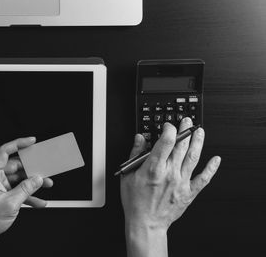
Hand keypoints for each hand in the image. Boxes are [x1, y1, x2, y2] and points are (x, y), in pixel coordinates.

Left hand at [0, 137, 52, 256]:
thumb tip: (37, 179)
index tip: (31, 141)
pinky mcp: (1, 194)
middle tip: (44, 168)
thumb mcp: (10, 203)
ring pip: (18, 178)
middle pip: (15, 165)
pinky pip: (17, 190)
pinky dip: (28, 194)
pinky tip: (39, 201)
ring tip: (46, 185)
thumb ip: (26, 189)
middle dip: (31, 168)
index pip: (4, 151)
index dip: (19, 143)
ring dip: (32, 183)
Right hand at [121, 118, 220, 256]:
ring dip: (198, 142)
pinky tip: (216, 159)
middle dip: (184, 130)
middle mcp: (169, 174)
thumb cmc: (135, 202)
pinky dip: (211, 168)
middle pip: (181, 146)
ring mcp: (181, 183)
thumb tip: (139, 139)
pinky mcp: (188, 192)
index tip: (169, 125)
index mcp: (153, 168)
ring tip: (200, 131)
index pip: (166, 141)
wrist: (146, 224)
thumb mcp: (128, 175)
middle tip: (187, 121)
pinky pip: (203, 179)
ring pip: (193, 158)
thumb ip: (135, 154)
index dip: (169, 129)